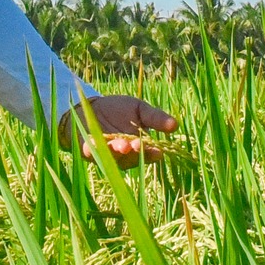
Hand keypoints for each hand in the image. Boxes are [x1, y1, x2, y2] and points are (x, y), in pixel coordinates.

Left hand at [58, 94, 178, 170]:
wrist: (89, 106)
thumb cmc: (117, 109)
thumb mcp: (138, 109)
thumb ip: (155, 117)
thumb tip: (175, 125)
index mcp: (138, 146)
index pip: (149, 154)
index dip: (153, 154)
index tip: (159, 151)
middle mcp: (124, 155)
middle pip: (132, 158)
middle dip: (135, 152)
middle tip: (137, 145)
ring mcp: (107, 155)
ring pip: (114, 158)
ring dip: (118, 152)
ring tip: (122, 145)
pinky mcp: (88, 151)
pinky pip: (92, 153)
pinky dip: (94, 150)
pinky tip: (95, 143)